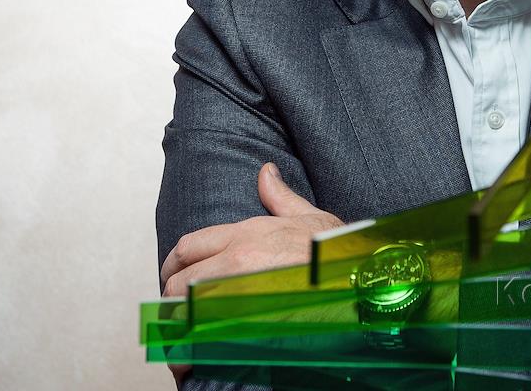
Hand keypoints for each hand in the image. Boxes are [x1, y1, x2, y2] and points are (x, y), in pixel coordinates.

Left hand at [159, 162, 343, 387]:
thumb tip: (266, 171)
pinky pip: (203, 339)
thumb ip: (280, 196)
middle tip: (175, 309)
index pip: (188, 246)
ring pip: (185, 312)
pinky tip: (193, 359)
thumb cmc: (336, 254)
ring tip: (183, 334)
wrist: (359, 282)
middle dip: (171, 297)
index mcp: (245, 235)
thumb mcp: (310, 216)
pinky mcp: (244, 325)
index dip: (172, 263)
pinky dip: (192, 349)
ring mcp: (237, 296)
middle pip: (178, 282)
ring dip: (178, 324)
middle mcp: (234, 263)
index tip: (172, 275)